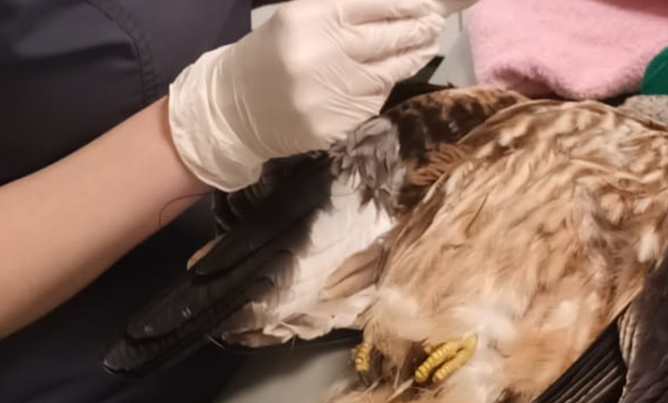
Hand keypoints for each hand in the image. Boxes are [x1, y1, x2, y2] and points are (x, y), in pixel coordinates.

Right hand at [168, 0, 448, 190]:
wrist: (233, 110)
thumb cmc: (271, 55)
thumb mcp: (299, 18)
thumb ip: (345, 10)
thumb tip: (397, 6)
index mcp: (310, 18)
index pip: (376, 5)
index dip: (408, 5)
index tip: (428, 5)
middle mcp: (322, 54)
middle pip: (389, 37)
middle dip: (418, 30)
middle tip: (434, 24)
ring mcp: (330, 94)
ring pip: (389, 72)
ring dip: (412, 58)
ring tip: (424, 47)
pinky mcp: (335, 125)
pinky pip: (373, 101)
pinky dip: (383, 87)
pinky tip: (387, 77)